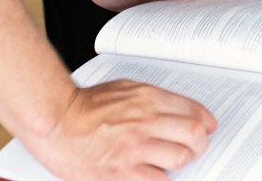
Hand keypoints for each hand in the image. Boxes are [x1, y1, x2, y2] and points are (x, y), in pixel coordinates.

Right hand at [28, 79, 217, 180]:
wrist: (54, 121)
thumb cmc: (84, 105)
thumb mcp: (123, 89)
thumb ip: (151, 99)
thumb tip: (175, 111)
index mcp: (148, 99)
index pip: (194, 111)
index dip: (206, 122)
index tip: (207, 128)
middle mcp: (146, 121)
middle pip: (194, 135)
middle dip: (199, 144)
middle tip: (194, 148)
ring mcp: (135, 148)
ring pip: (180, 158)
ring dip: (180, 162)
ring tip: (170, 162)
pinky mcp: (121, 172)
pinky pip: (158, 180)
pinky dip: (160, 179)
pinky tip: (153, 174)